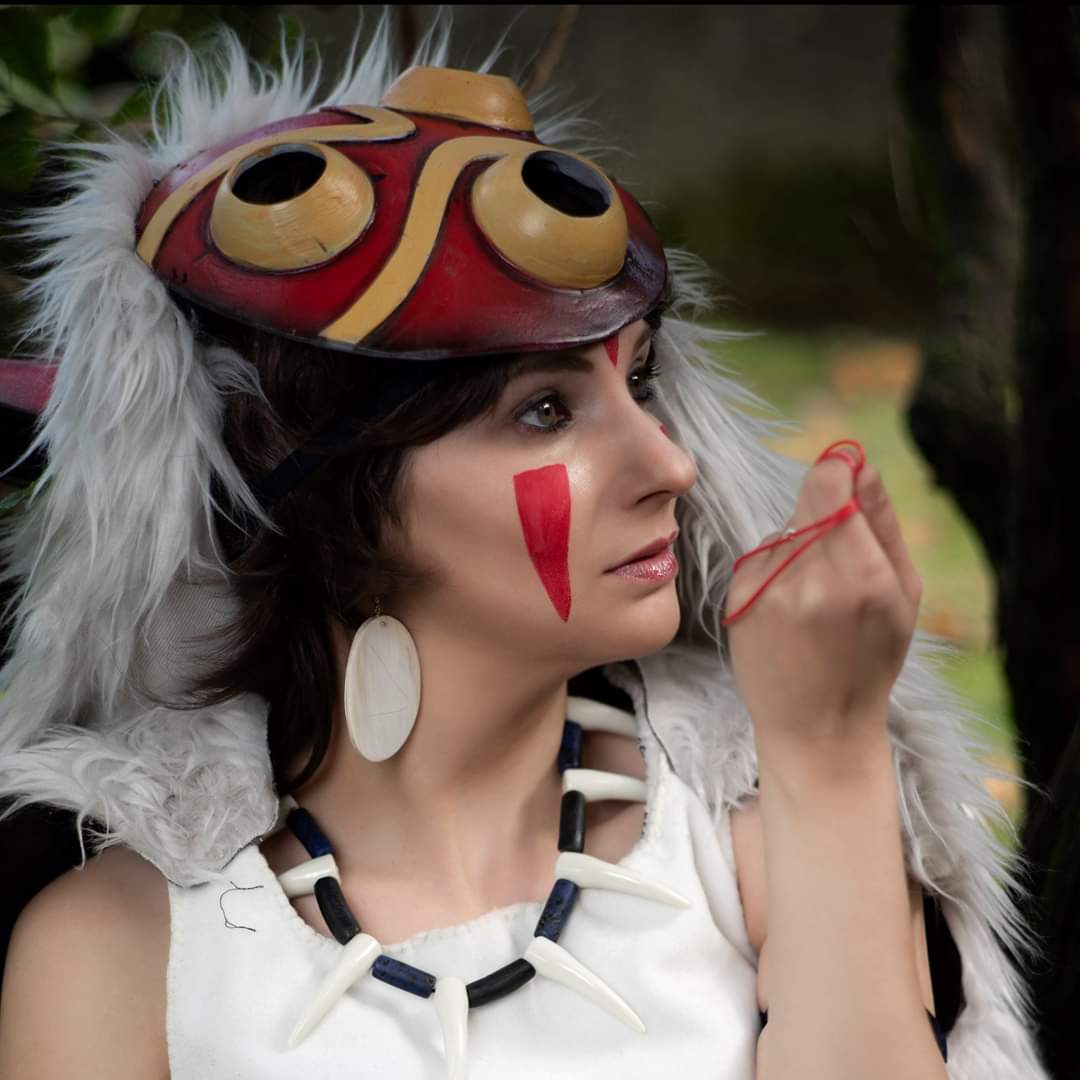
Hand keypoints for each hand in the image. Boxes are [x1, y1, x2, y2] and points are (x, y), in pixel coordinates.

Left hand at [723, 446, 921, 766]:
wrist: (816, 727)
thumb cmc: (870, 660)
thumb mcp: (902, 595)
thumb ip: (883, 524)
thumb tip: (862, 465)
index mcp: (863, 577)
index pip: (830, 484)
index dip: (837, 470)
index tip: (844, 472)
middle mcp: (810, 580)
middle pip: (808, 502)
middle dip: (826, 511)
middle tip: (840, 554)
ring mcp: (767, 590)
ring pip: (785, 532)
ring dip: (801, 547)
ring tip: (815, 597)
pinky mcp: (737, 598)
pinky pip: (761, 558)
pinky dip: (777, 571)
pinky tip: (789, 610)